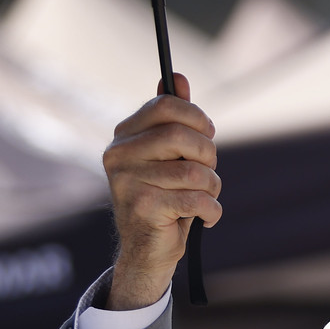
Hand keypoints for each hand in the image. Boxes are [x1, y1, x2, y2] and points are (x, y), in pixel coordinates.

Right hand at [104, 73, 220, 309]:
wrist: (147, 251)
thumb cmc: (164, 196)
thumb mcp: (170, 155)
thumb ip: (173, 118)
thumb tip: (177, 77)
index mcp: (123, 137)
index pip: (165, 106)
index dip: (196, 116)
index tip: (208, 132)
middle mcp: (117, 156)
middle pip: (181, 135)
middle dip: (208, 154)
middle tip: (209, 170)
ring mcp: (127, 182)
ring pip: (194, 171)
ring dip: (212, 186)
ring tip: (206, 198)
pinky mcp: (143, 208)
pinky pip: (196, 199)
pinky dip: (212, 210)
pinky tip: (207, 217)